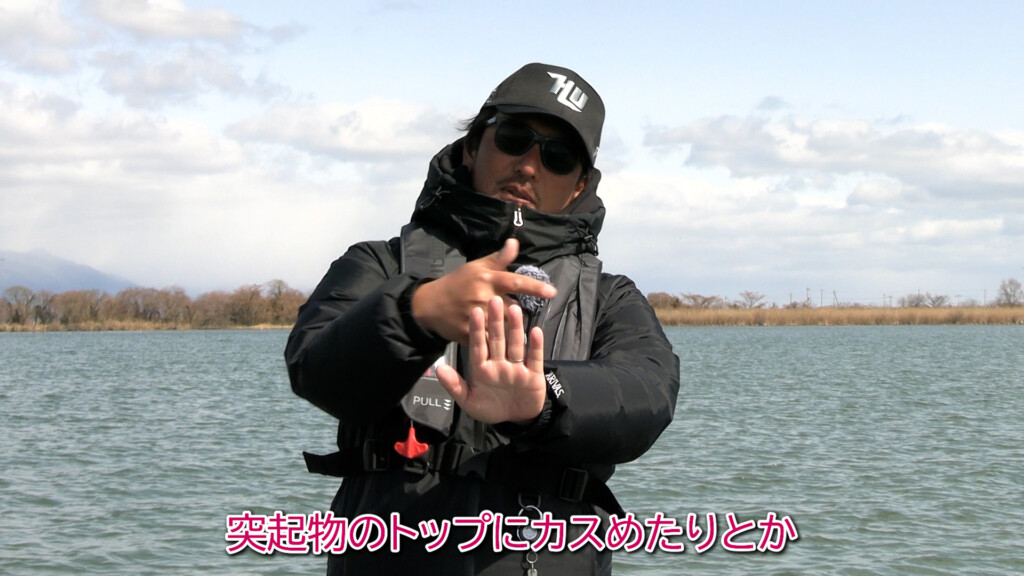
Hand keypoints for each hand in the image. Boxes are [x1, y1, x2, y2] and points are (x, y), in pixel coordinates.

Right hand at [411, 238, 556, 344]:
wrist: (430, 305)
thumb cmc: (458, 283)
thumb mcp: (477, 267)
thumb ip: (499, 258)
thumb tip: (515, 242)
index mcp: (487, 279)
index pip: (516, 282)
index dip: (535, 287)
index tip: (552, 292)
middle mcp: (484, 298)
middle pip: (513, 308)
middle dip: (518, 312)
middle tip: (515, 314)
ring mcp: (476, 317)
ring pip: (504, 326)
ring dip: (510, 329)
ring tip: (511, 331)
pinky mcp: (469, 335)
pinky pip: (490, 341)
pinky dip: (496, 342)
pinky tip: (499, 343)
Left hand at [435, 296, 545, 423]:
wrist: (516, 421)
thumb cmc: (490, 408)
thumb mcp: (469, 401)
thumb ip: (454, 386)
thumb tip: (439, 368)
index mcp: (482, 369)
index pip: (478, 346)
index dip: (476, 330)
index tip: (475, 312)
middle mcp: (500, 364)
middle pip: (497, 340)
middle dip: (496, 322)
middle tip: (494, 300)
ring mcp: (517, 368)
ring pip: (516, 345)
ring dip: (515, 328)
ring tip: (514, 309)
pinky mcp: (534, 375)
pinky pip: (535, 358)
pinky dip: (536, 346)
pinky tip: (535, 331)